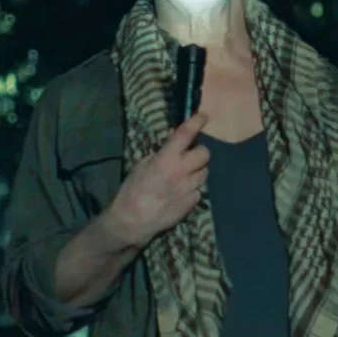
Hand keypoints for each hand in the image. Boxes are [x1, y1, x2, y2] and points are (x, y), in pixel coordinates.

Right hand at [108, 112, 209, 248]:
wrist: (133, 220)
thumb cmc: (132, 189)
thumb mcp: (142, 165)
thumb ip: (160, 154)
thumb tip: (173, 145)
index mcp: (166, 159)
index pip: (186, 134)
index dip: (196, 122)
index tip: (203, 116)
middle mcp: (182, 171)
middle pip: (205, 154)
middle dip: (198, 152)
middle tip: (189, 156)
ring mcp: (190, 188)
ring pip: (205, 172)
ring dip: (197, 171)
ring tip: (185, 175)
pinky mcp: (192, 203)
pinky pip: (199, 190)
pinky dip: (193, 188)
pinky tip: (182, 191)